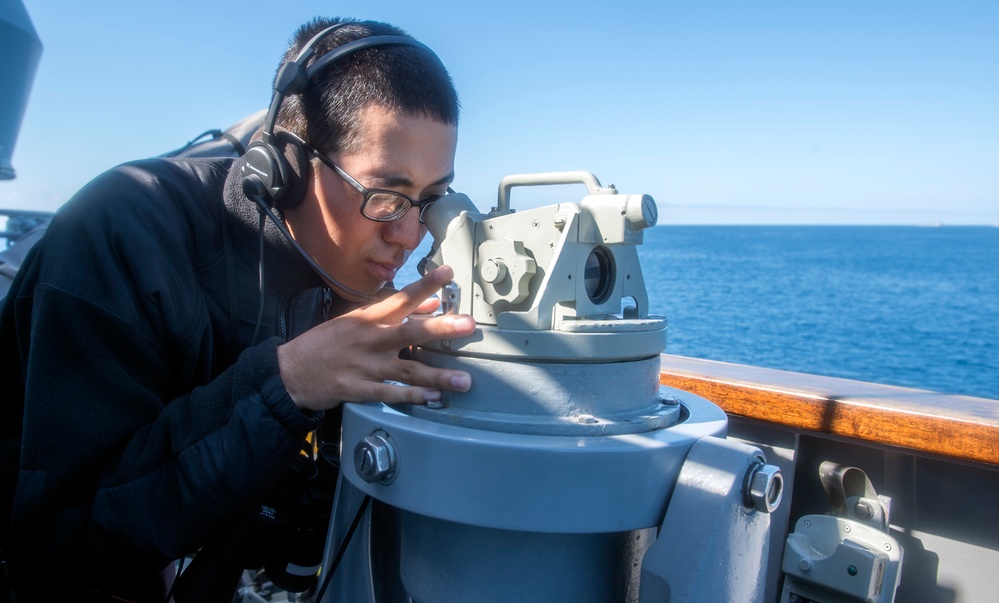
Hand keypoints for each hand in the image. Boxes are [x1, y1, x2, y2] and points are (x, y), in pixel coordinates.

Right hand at [277, 266, 475, 410]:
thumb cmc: (326, 343)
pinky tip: (432, 397)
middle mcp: (368, 339)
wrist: (290, 371)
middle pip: (409, 332)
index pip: (401, 298)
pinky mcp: (356, 389)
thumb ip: (394, 312)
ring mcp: (363, 366)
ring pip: (406, 370)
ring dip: (437, 375)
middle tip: (467, 326)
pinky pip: (389, 394)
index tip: (447, 272)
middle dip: (441, 329)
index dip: (425, 285)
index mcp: (368, 318)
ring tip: (464, 380)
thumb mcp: (356, 320)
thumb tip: (431, 304)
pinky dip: (411, 397)